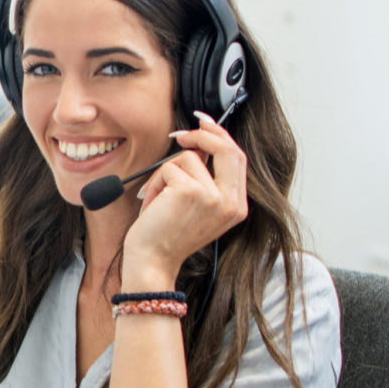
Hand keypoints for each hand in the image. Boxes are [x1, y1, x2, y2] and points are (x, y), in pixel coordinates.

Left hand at [123, 111, 247, 284]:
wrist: (151, 262)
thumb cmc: (166, 237)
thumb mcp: (197, 208)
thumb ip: (206, 179)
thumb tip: (199, 144)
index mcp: (236, 207)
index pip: (237, 159)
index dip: (221, 137)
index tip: (205, 124)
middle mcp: (231, 203)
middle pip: (227, 149)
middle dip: (202, 134)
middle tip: (180, 133)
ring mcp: (213, 197)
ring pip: (189, 157)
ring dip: (165, 173)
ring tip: (158, 199)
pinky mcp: (191, 192)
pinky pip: (169, 168)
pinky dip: (155, 182)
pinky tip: (153, 204)